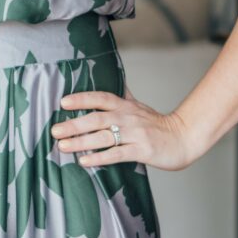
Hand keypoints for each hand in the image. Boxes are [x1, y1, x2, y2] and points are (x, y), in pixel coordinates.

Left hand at [51, 82, 201, 170]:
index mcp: (126, 106)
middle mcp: (129, 117)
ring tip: (63, 147)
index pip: (101, 98)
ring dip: (82, 141)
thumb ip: (122, 95)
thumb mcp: (138, 106)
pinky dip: (99, 157)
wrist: (184, 138)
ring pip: (104, 136)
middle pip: (98, 118)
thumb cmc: (157, 124)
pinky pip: (117, 154)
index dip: (82, 99)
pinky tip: (84, 161)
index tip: (63, 102)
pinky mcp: (142, 151)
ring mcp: (136, 134)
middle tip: (54, 130)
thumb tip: (109, 76)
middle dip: (74, 124)